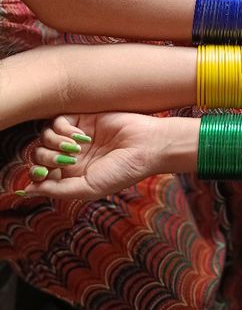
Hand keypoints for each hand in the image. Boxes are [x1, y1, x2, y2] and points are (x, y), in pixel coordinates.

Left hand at [23, 114, 198, 199]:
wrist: (145, 146)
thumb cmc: (122, 171)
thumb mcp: (88, 188)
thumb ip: (57, 190)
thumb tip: (27, 191)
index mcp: (72, 176)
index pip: (41, 174)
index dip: (37, 174)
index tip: (44, 174)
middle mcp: (71, 156)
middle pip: (40, 155)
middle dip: (48, 159)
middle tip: (69, 160)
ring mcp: (75, 138)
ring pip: (45, 138)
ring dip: (56, 143)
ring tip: (77, 148)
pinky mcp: (82, 119)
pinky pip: (57, 121)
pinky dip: (63, 129)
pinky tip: (81, 135)